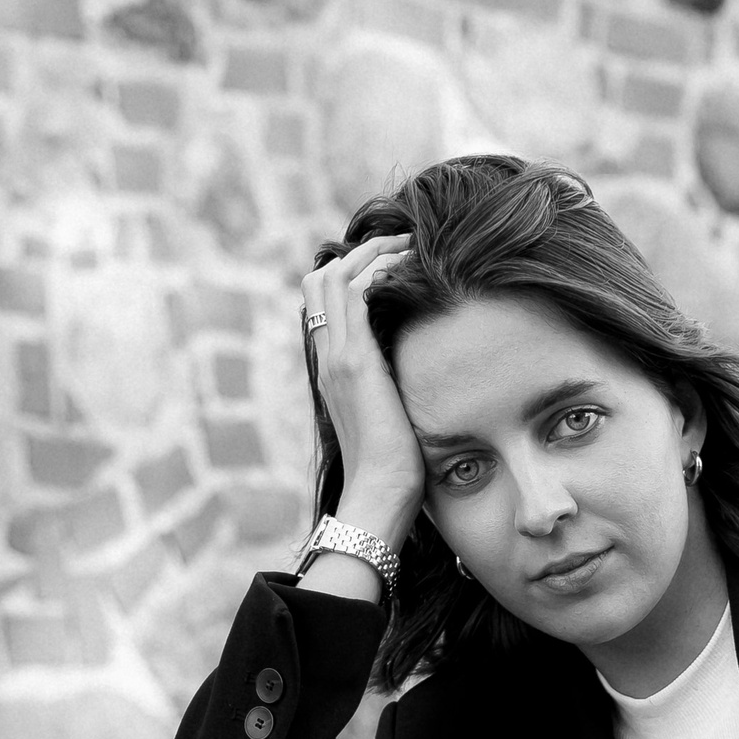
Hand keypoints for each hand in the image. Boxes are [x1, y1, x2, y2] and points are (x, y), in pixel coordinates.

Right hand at [301, 234, 425, 546]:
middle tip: (400, 244)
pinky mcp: (355, 362)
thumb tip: (419, 374)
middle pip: (319, 278)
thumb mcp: (391, 416)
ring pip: (334, 276)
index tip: (392, 263)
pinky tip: (410, 271)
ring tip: (408, 246)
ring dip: (372, 253)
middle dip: (359, 252)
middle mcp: (327, 356)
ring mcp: (336, 357)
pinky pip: (357, 294)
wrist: (380, 494)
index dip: (351, 270)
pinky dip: (380, 273)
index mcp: (331, 368)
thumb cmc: (394, 467)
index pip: (323, 300)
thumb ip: (393, 387)